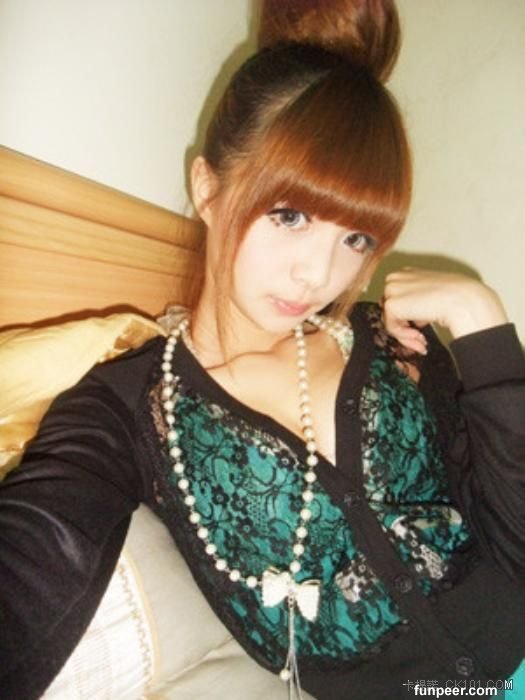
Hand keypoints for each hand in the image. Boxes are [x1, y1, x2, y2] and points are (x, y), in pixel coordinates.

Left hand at [382, 268, 507, 352]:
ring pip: (390, 320)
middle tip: (420, 339)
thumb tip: (413, 319)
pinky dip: (405, 337)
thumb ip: (419, 303)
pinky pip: (392, 328)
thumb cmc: (458, 297)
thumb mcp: (434, 297)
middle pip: (391, 311)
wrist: (464, 300)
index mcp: (408, 274)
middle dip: (405, 328)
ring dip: (406, 335)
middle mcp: (397, 278)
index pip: (398, 300)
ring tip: (422, 341)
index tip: (420, 330)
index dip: (408, 318)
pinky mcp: (392, 304)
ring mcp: (392, 289)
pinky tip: (420, 338)